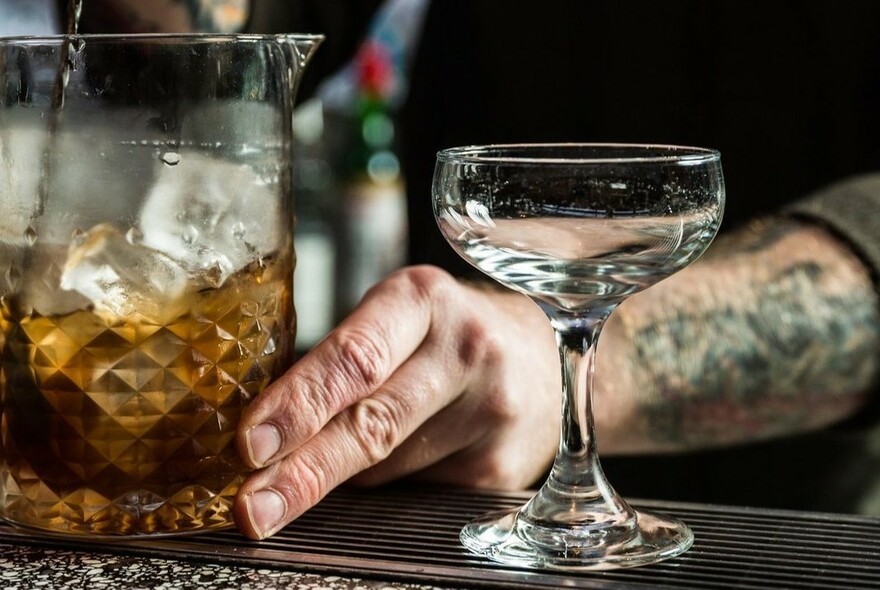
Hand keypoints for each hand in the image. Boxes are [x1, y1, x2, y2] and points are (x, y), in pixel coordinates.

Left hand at [232, 265, 561, 538]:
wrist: (539, 360)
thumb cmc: (443, 336)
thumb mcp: (397, 317)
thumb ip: (342, 359)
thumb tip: (265, 431)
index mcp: (423, 300)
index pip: (355, 356)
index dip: (299, 403)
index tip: (250, 443)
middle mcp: (465, 350)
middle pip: (372, 424)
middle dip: (303, 471)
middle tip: (253, 506)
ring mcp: (490, 411)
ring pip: (385, 467)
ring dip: (340, 476)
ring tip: (324, 464)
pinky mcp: (499, 466)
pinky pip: (414, 491)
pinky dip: (385, 486)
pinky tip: (392, 465)